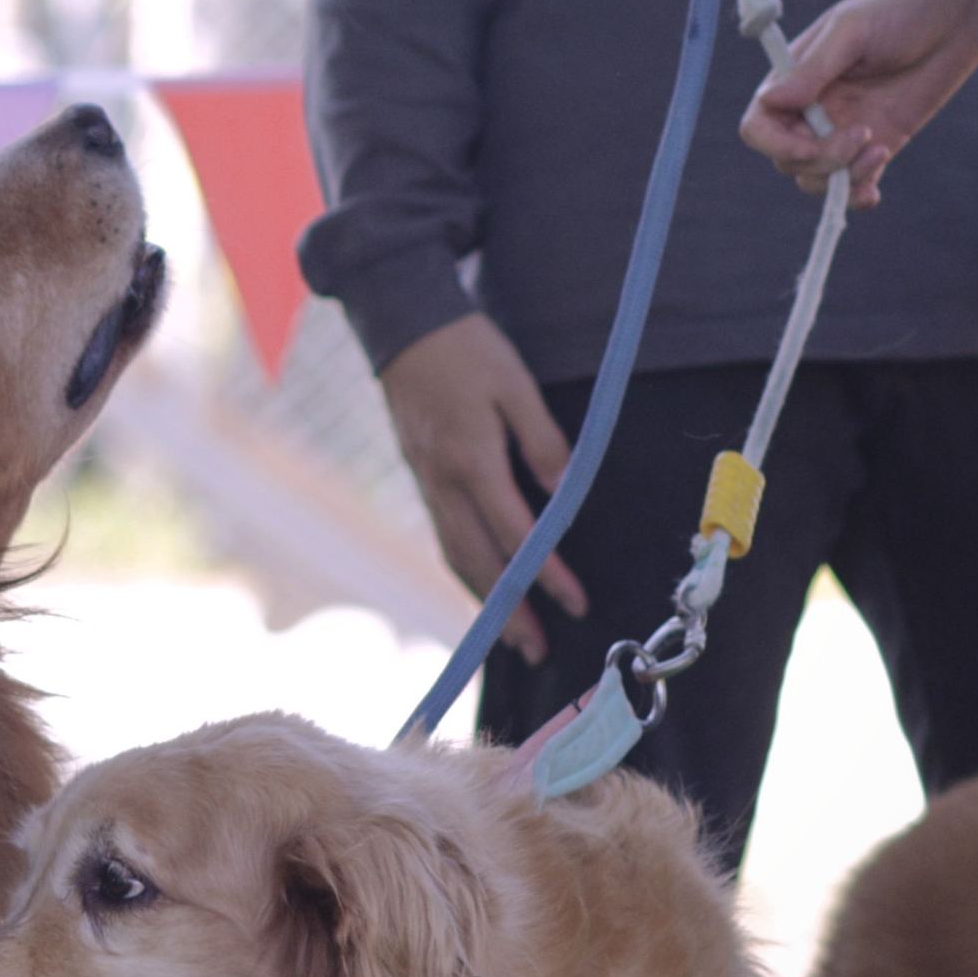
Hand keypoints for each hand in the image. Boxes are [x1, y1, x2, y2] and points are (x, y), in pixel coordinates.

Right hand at [375, 314, 584, 667]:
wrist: (403, 325)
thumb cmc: (466, 348)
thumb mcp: (515, 384)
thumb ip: (541, 441)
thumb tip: (564, 492)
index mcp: (471, 460)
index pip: (515, 533)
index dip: (547, 574)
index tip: (574, 605)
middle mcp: (444, 482)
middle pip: (477, 561)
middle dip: (508, 611)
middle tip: (535, 651)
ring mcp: (427, 482)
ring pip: (455, 555)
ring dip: (483, 600)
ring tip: (508, 636)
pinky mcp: (421, 477)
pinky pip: (444, 537)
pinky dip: (464, 570)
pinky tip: (482, 585)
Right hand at [746, 0, 977, 203]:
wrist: (959, 18)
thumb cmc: (902, 9)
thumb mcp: (853, 30)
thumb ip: (812, 69)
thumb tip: (770, 101)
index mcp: (796, 78)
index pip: (758, 125)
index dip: (774, 144)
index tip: (809, 146)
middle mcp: (813, 108)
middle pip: (788, 159)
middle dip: (819, 160)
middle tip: (862, 136)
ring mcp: (843, 129)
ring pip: (817, 178)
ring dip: (843, 177)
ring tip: (881, 149)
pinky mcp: (876, 144)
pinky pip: (853, 184)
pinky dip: (857, 195)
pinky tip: (874, 192)